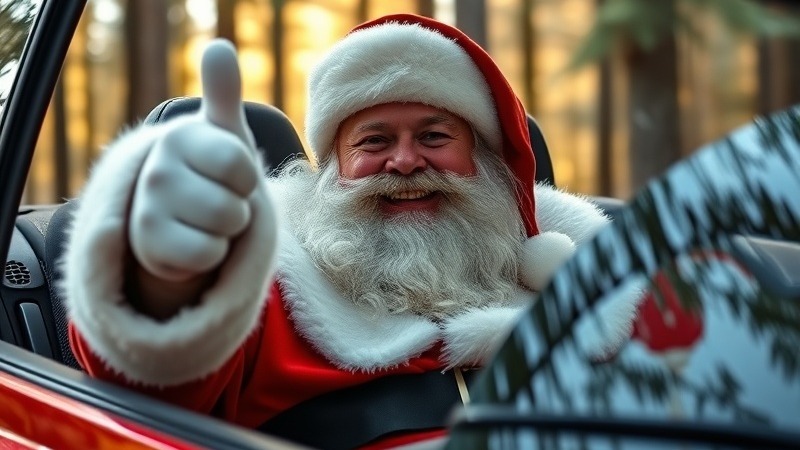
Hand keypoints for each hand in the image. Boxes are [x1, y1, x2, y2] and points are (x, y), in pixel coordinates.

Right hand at [129, 39, 259, 282]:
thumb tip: (220, 47)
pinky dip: (210, 255)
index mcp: (180, 138)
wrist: (180, 216)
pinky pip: (207, 256)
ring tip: (205, 220)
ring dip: (225, 232)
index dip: (247, 177)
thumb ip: (224, 94)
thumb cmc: (212, 171)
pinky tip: (192, 241)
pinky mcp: (148, 248)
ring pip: (223, 232)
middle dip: (238, 209)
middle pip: (235, 206)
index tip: (230, 175)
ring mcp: (147, 211)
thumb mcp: (224, 134)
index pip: (241, 166)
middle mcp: (157, 172)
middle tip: (217, 201)